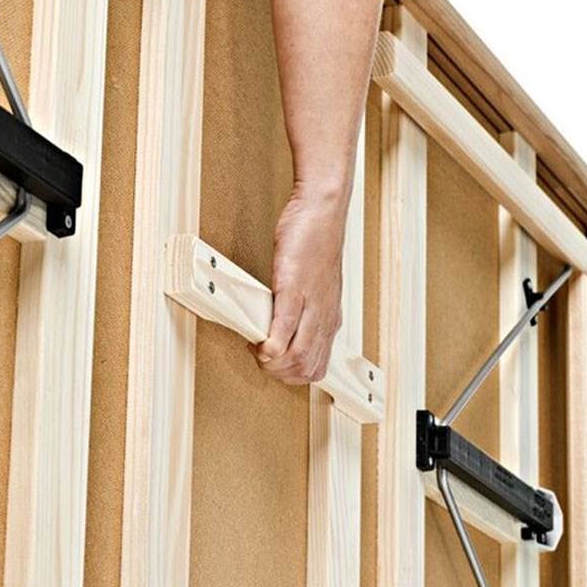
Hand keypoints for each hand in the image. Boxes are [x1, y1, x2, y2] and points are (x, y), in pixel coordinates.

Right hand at [247, 183, 348, 384]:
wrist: (323, 212)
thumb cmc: (315, 244)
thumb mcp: (317, 287)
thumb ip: (304, 310)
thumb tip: (284, 328)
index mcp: (329, 319)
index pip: (316, 367)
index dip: (291, 375)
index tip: (271, 363)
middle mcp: (324, 316)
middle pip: (306, 368)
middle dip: (278, 374)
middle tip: (259, 357)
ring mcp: (311, 303)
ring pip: (299, 355)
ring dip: (273, 363)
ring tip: (256, 349)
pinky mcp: (295, 285)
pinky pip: (286, 324)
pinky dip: (273, 342)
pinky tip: (261, 345)